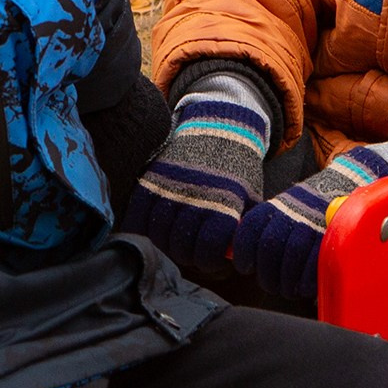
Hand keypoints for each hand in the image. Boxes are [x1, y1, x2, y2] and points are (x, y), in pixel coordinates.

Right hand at [121, 90, 270, 269]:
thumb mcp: (250, 197)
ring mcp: (170, 187)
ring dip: (165, 244)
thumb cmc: (238, 170)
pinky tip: (152, 230)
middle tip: (191, 251)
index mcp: (224, 203)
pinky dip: (140, 228)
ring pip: (157, 235)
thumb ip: (242, 229)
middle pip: (181, 248)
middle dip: (187, 256)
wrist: (219, 126)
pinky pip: (137, 214)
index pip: (209, 250)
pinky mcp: (150, 179)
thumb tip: (232, 259)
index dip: (208, 261)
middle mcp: (195, 196)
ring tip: (174, 240)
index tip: (210, 258)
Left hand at [232, 145, 387, 301]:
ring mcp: (312, 224)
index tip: (246, 267)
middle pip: (269, 250)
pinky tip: (305, 287)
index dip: (244, 255)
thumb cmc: (311, 207)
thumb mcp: (284, 209)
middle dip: (267, 275)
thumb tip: (240, 256)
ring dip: (286, 283)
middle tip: (271, 284)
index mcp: (275, 207)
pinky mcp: (332, 236)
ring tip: (288, 289)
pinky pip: (315, 266)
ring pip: (291, 260)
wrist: (348, 185)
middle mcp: (291, 213)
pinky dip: (307, 282)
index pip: (249, 233)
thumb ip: (266, 230)